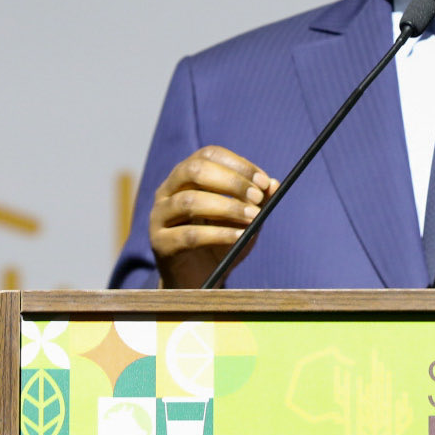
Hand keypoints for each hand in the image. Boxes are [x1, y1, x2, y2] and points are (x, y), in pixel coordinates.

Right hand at [149, 146, 277, 288]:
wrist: (202, 279)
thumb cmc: (223, 242)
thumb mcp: (245, 219)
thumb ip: (258, 201)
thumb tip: (275, 184)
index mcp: (186, 176)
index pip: (208, 155)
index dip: (238, 165)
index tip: (263, 181)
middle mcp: (168, 190)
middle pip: (194, 171)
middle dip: (231, 182)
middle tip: (258, 197)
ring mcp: (159, 216)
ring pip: (189, 201)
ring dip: (227, 207)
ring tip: (253, 217)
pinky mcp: (160, 243)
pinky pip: (189, 235)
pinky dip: (219, 234)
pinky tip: (239, 236)